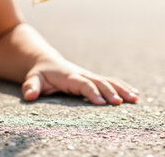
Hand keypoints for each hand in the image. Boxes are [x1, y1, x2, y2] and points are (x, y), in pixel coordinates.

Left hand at [22, 54, 138, 104]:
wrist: (46, 61)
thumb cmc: (40, 73)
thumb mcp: (33, 79)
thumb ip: (31, 87)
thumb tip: (29, 96)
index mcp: (69, 76)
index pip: (82, 84)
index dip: (92, 92)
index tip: (101, 102)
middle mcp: (82, 75)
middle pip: (99, 82)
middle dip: (111, 91)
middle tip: (121, 102)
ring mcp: (90, 76)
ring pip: (109, 81)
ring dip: (122, 89)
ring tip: (135, 98)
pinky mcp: (94, 79)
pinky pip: (111, 82)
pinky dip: (123, 87)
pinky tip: (136, 95)